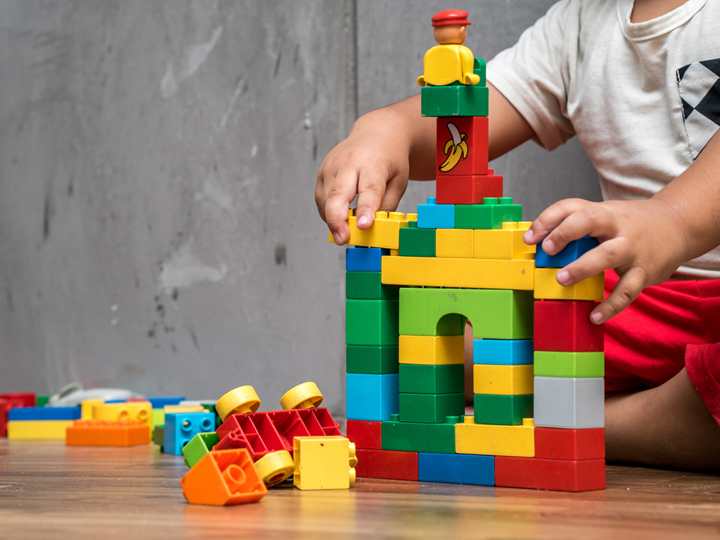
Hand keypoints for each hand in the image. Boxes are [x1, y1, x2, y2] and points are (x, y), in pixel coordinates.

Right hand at [315, 112, 411, 245]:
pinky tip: (338, 219)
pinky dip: (328, 212)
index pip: (369, 189)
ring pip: (326, 200)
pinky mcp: (322, 171)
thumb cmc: (390, 160)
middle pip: (338, 194)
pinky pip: (321, 198)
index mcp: (373, 164)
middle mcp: (349, 163)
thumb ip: (387, 205)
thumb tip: (374, 229)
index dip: (365, 209)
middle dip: (337, 220)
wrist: (376, 134)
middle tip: (343, 239)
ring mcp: (332, 166)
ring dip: (332, 220)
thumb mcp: (399, 181)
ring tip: (343, 233)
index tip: (363, 226)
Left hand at [522, 198, 689, 323]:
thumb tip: (537, 245)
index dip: (547, 220)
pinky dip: (610, 306)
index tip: (530, 238)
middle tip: (547, 251)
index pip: (571, 206)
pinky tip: (594, 316)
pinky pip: (627, 291)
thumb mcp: (604, 216)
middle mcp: (617, 226)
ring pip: (608, 255)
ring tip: (562, 281)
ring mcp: (633, 248)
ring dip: (583, 267)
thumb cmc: (629, 224)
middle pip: (590, 219)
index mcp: (602, 211)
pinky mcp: (645, 271)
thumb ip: (575, 227)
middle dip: (565, 233)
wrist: (678, 225)